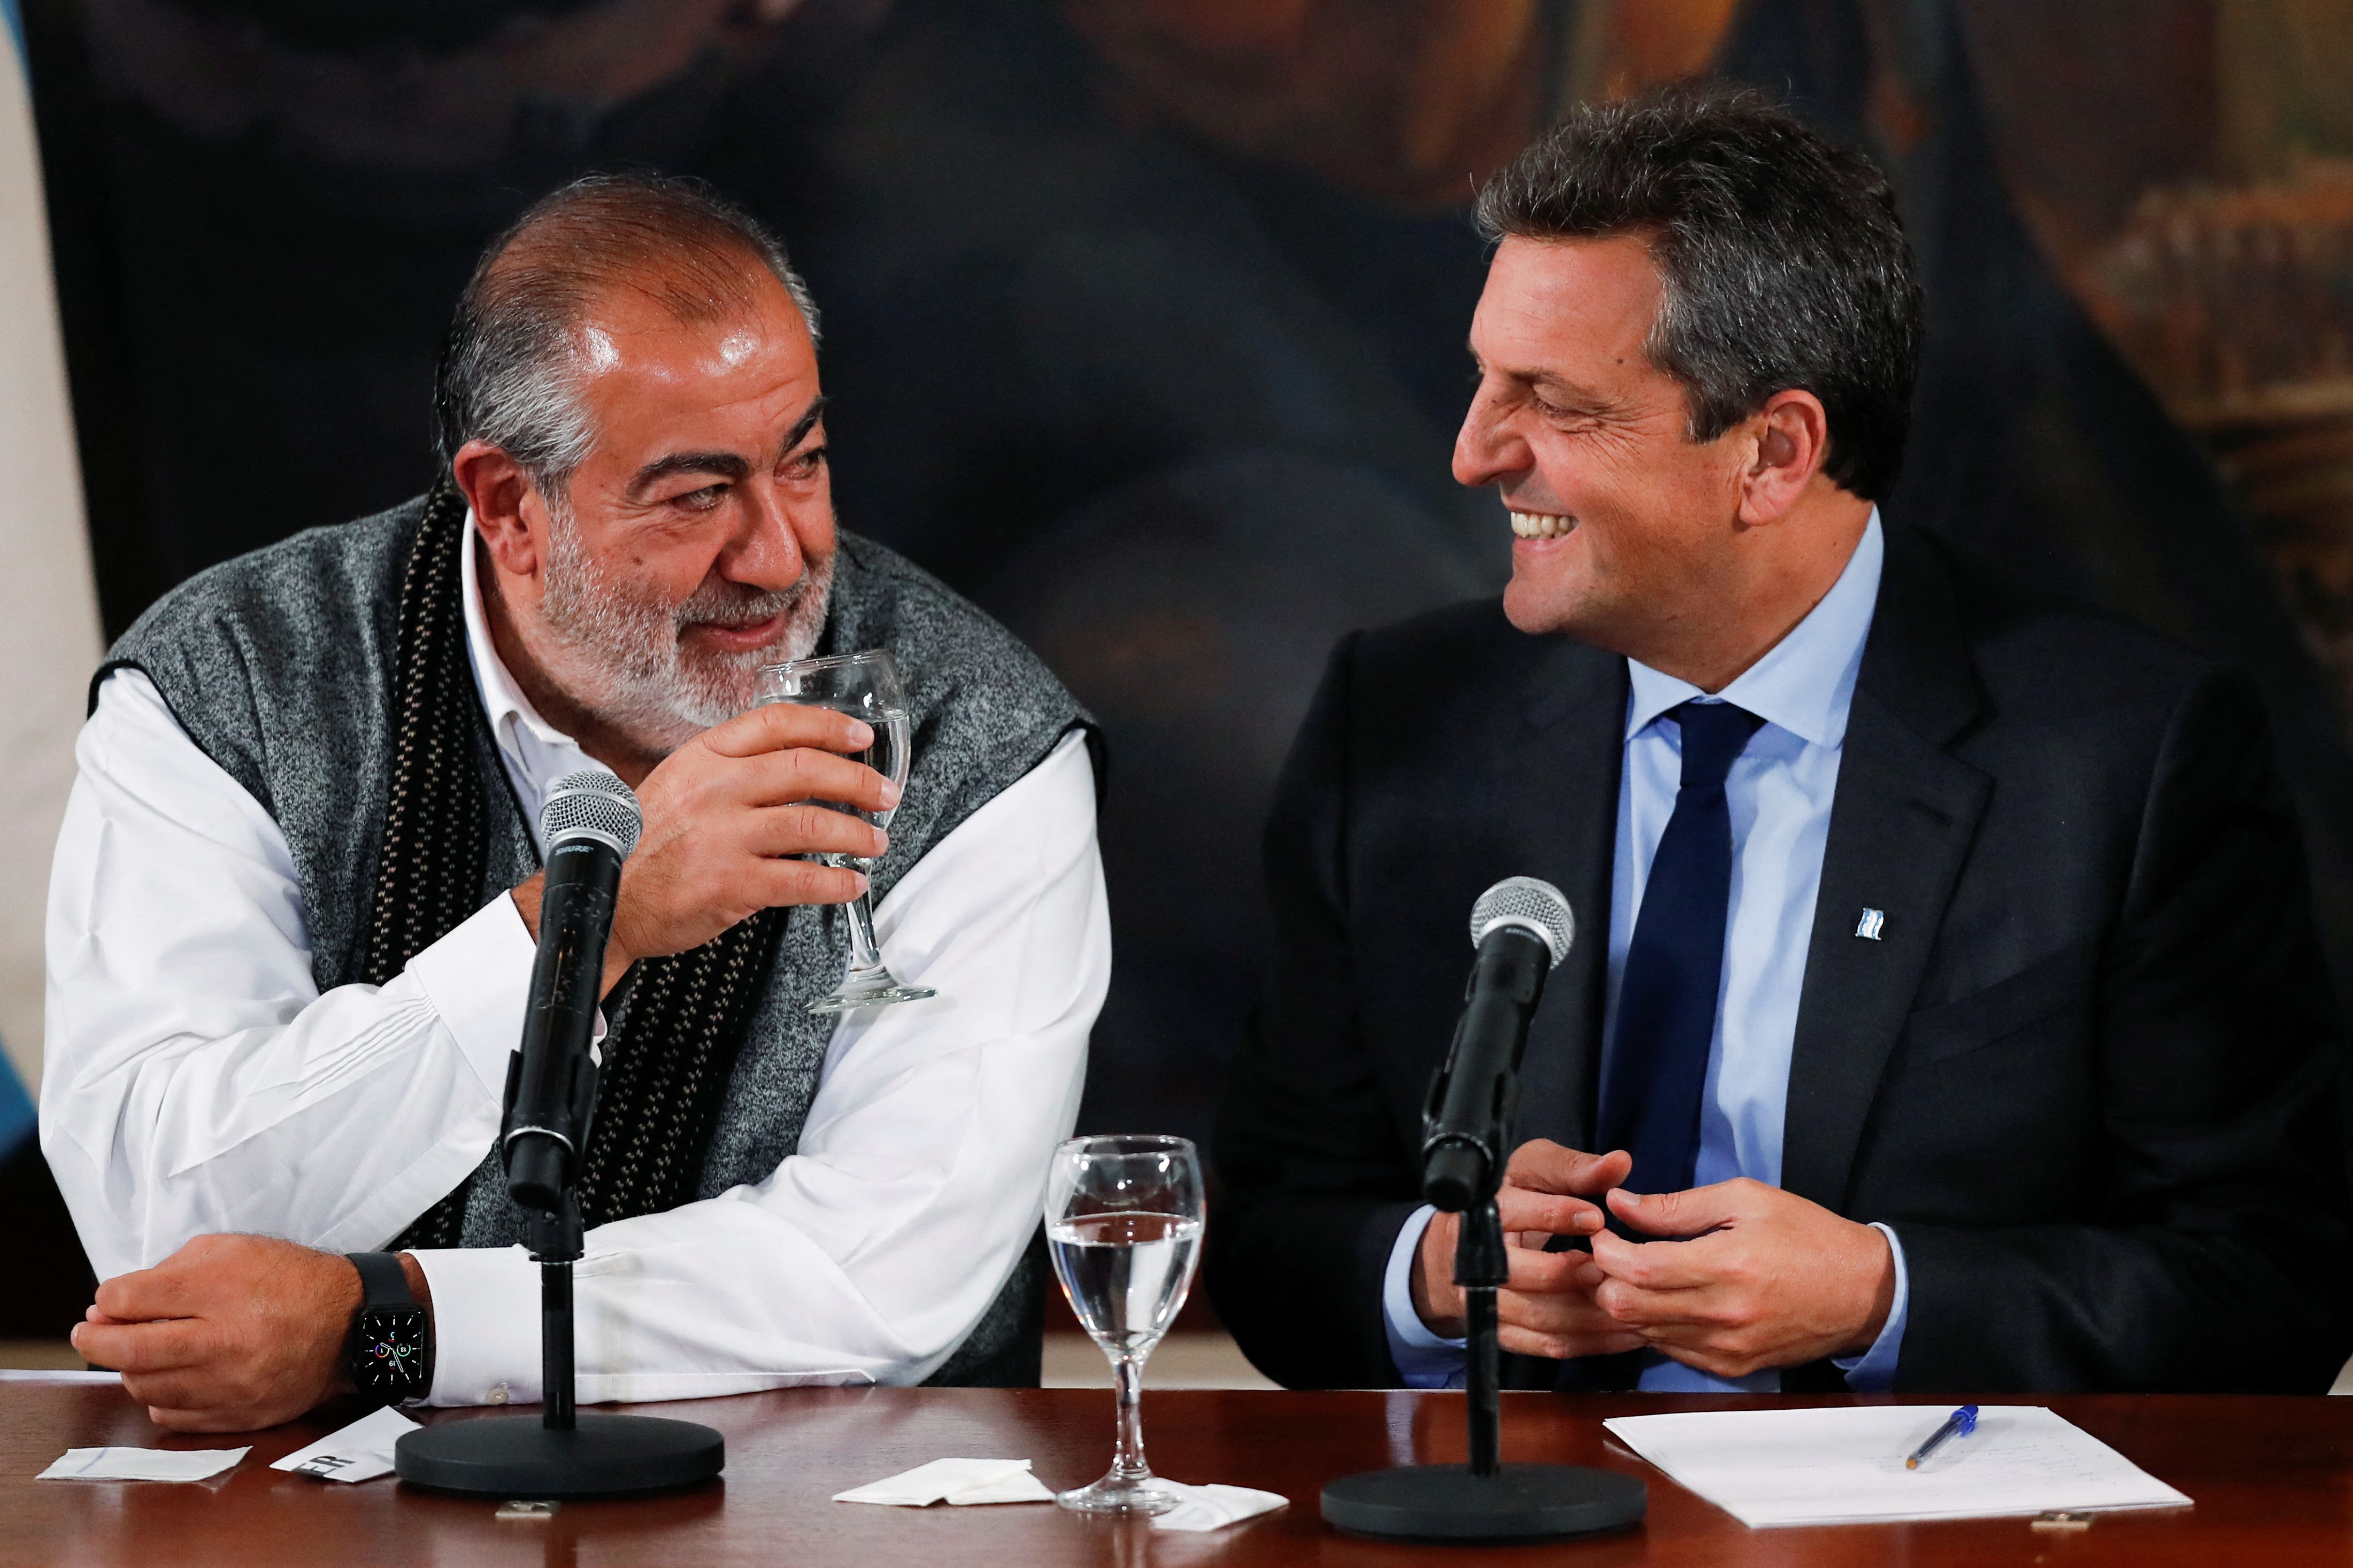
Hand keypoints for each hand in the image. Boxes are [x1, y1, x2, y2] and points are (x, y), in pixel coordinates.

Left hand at [68, 1235, 413, 1432]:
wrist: (350, 1322)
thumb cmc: (289, 1281)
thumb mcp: (233, 1249)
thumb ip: (172, 1269)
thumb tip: (116, 1301)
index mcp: (223, 1289)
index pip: (132, 1299)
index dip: (107, 1300)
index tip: (106, 1301)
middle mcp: (225, 1339)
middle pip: (129, 1350)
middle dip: (95, 1341)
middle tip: (90, 1332)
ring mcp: (231, 1383)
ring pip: (146, 1388)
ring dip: (130, 1369)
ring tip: (139, 1352)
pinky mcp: (240, 1414)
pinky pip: (172, 1416)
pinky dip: (159, 1396)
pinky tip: (170, 1376)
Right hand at [513, 703, 897, 990]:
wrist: (605, 897)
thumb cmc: (646, 845)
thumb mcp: (679, 785)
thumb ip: (730, 769)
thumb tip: (796, 762)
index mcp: (704, 757)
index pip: (776, 723)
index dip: (828, 725)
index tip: (860, 737)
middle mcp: (715, 788)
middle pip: (806, 768)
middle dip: (858, 780)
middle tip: (884, 793)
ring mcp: (724, 835)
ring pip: (813, 823)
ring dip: (857, 833)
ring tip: (876, 842)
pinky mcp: (732, 882)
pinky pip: (802, 879)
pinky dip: (836, 883)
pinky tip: (850, 884)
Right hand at [1410, 1141, 1644, 1359]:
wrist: (1456, 1253)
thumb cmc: (1506, 1202)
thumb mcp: (1531, 1172)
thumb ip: (1573, 1167)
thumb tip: (1619, 1162)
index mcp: (1479, 1211)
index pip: (1510, 1213)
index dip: (1553, 1214)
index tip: (1595, 1217)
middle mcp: (1473, 1261)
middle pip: (1517, 1275)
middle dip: (1566, 1273)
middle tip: (1607, 1267)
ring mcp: (1487, 1303)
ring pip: (1539, 1316)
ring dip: (1588, 1313)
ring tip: (1630, 1301)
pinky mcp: (1505, 1333)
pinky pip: (1550, 1344)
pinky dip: (1591, 1341)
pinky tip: (1625, 1330)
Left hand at [1588, 1178, 1894, 1377]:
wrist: (1862, 1292)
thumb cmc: (1807, 1235)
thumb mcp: (1746, 1199)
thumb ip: (1676, 1206)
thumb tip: (1621, 1203)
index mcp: (1727, 1266)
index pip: (1638, 1269)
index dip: (1605, 1250)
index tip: (1602, 1231)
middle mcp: (1723, 1315)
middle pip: (1628, 1307)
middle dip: (1605, 1277)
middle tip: (1609, 1252)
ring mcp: (1727, 1348)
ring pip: (1643, 1332)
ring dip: (1626, 1303)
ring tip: (1632, 1273)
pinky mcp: (1732, 1368)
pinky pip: (1671, 1350)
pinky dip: (1655, 1325)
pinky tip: (1663, 1299)